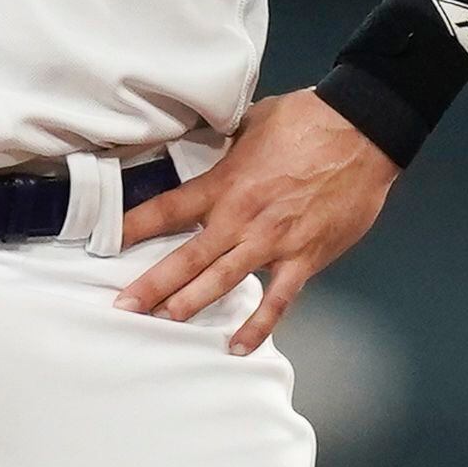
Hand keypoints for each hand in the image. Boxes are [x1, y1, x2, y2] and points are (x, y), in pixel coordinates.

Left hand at [109, 89, 398, 356]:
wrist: (362, 132)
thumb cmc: (307, 120)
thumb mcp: (252, 122)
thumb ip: (226, 144)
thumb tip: (206, 138)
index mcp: (224, 183)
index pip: (167, 208)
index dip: (132, 226)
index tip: (105, 243)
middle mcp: (241, 218)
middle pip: (187, 257)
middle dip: (152, 284)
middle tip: (123, 307)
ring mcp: (273, 241)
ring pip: (223, 281)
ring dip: (191, 304)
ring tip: (162, 324)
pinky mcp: (305, 258)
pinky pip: (279, 300)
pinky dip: (259, 325)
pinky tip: (239, 346)